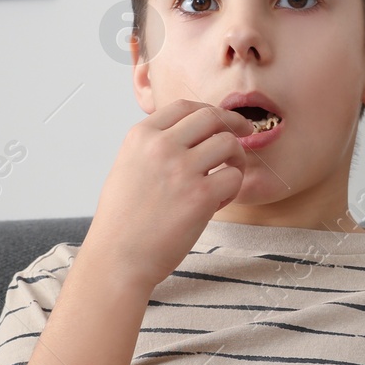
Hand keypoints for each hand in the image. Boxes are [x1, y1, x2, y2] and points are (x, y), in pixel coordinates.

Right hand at [81, 99, 255, 289]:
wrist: (118, 257)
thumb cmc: (122, 221)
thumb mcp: (127, 167)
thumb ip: (153, 147)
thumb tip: (187, 135)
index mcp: (141, 137)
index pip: (184, 107)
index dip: (210, 111)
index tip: (222, 120)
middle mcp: (161, 146)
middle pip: (212, 117)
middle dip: (234, 124)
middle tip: (245, 134)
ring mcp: (182, 170)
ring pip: (228, 144)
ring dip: (236, 159)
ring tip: (227, 178)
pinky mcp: (201, 196)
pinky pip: (234, 177)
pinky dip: (233, 189)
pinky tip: (218, 202)